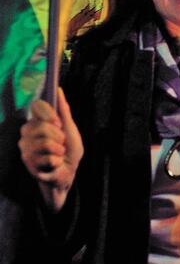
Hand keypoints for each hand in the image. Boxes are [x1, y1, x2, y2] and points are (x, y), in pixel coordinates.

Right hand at [19, 88, 83, 211]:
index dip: (48, 112)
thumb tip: (59, 90)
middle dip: (58, 136)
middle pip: (41, 125)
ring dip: (58, 150)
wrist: (67, 174)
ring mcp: (25, 147)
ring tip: (58, 154)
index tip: (58, 122)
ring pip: (44, 142)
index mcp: (38, 121)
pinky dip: (56, 161)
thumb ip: (64, 111)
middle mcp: (28, 132)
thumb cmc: (69, 152)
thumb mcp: (70, 130)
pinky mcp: (27, 161)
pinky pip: (46, 157)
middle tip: (61, 143)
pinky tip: (54, 164)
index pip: (36, 105)